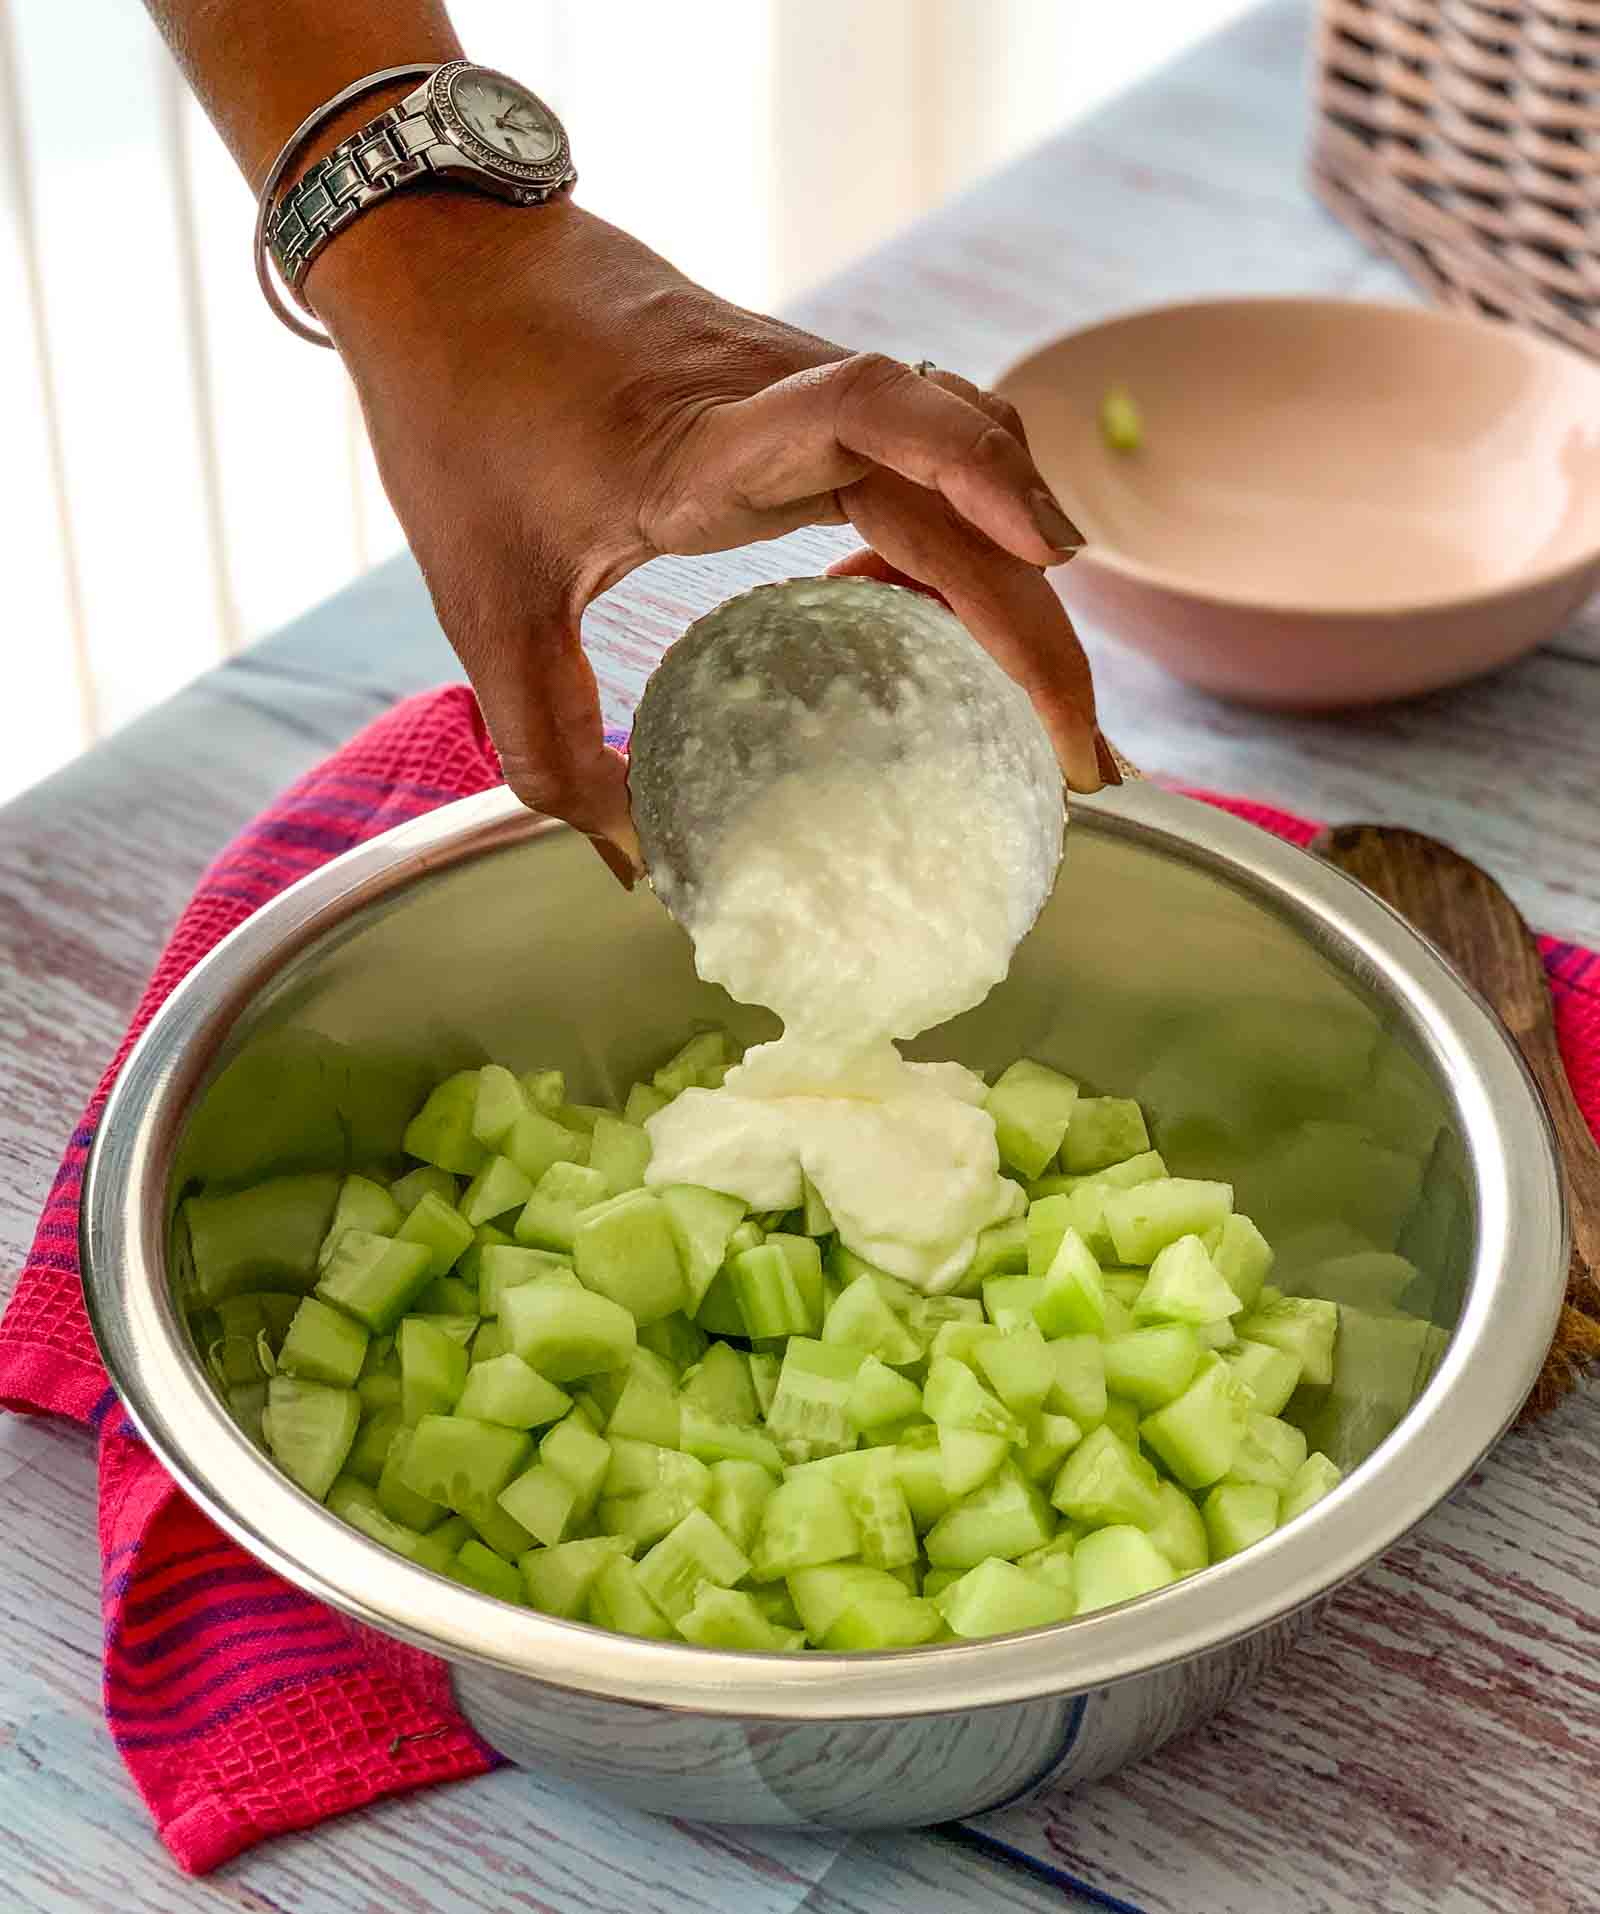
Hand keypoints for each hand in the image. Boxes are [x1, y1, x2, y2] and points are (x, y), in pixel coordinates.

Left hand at [310, 196, 1110, 879]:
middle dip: (1037, 617)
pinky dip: (968, 528)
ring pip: (963, 460)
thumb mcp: (486, 604)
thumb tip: (632, 866)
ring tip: (1039, 696)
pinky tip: (942, 603)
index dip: (977, 472)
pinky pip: (922, 455)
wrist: (445, 263)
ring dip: (1019, 570)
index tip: (1053, 564)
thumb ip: (546, 748)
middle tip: (1076, 752)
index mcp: (706, 445)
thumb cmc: (460, 420)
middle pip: (962, 480)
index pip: (877, 415)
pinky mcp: (799, 401)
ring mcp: (800, 393)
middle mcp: (780, 405)